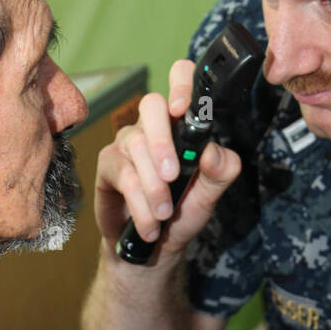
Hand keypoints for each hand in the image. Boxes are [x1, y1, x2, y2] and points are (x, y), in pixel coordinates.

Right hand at [94, 59, 241, 257]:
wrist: (156, 247)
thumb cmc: (182, 212)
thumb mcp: (210, 194)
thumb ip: (221, 171)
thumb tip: (213, 152)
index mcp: (182, 125)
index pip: (181, 82)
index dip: (181, 84)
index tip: (182, 108)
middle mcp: (153, 127)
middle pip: (152, 105)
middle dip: (162, 141)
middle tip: (173, 175)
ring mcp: (128, 143)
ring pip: (137, 146)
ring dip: (153, 186)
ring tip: (164, 214)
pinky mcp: (109, 164)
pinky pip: (123, 174)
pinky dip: (139, 203)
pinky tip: (149, 225)